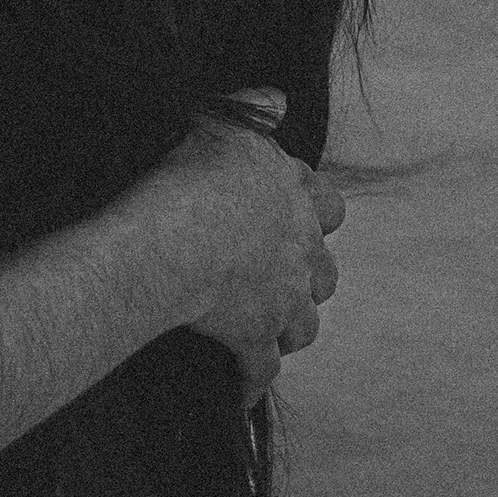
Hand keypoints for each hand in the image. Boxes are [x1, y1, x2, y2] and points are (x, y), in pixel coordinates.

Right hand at [142, 89, 343, 398]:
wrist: (169, 240)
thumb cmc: (185, 174)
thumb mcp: (216, 122)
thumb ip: (251, 110)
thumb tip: (278, 98)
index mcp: (293, 194)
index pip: (328, 205)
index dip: (313, 213)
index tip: (293, 217)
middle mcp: (300, 248)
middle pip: (325, 271)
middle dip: (309, 277)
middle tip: (284, 281)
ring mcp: (283, 297)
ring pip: (306, 324)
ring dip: (291, 328)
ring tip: (271, 334)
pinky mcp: (257, 338)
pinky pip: (261, 371)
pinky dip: (249, 385)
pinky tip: (239, 398)